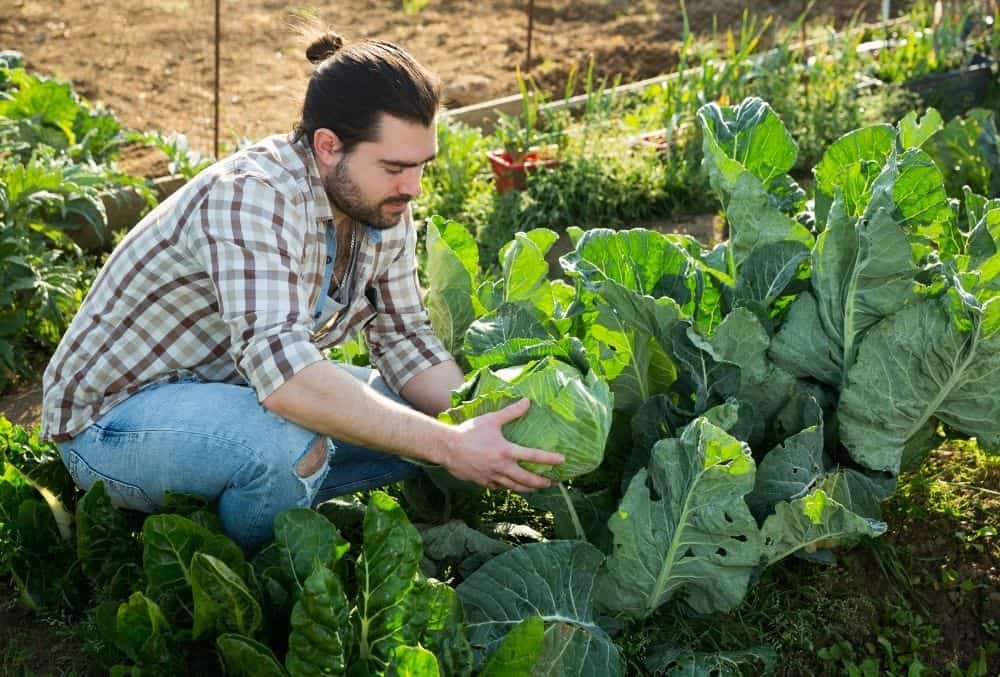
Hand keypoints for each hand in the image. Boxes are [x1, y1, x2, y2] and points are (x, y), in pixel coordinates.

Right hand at [441, 398, 564, 491]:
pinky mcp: (483, 482)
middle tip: (553, 482)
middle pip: (527, 479)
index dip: (550, 459)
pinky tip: (512, 486)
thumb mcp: (491, 419)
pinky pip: (500, 488)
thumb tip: (527, 401)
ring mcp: (492, 477)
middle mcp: (502, 467)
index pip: (534, 456)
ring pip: (515, 487)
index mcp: (506, 451)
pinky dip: (508, 487)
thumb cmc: (469, 432)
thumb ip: (511, 412)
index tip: (562, 461)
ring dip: (528, 488)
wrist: (447, 448)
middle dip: (542, 482)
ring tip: (537, 488)